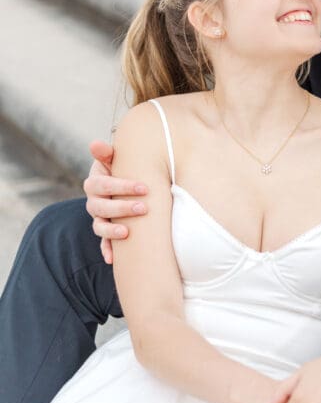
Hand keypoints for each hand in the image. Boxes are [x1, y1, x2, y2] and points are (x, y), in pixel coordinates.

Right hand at [83, 140, 147, 263]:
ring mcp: (98, 218)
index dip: (121, 186)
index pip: (103, 185)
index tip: (144, 187)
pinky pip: (103, 243)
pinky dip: (107, 251)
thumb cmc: (122, 168)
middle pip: (100, 207)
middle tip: (143, 208)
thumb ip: (107, 153)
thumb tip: (95, 144)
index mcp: (95, 183)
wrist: (122, 181)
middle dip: (122, 208)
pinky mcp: (106, 231)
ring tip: (127, 232)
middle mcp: (94, 202)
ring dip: (111, 230)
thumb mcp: (115, 159)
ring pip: (99, 226)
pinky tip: (112, 259)